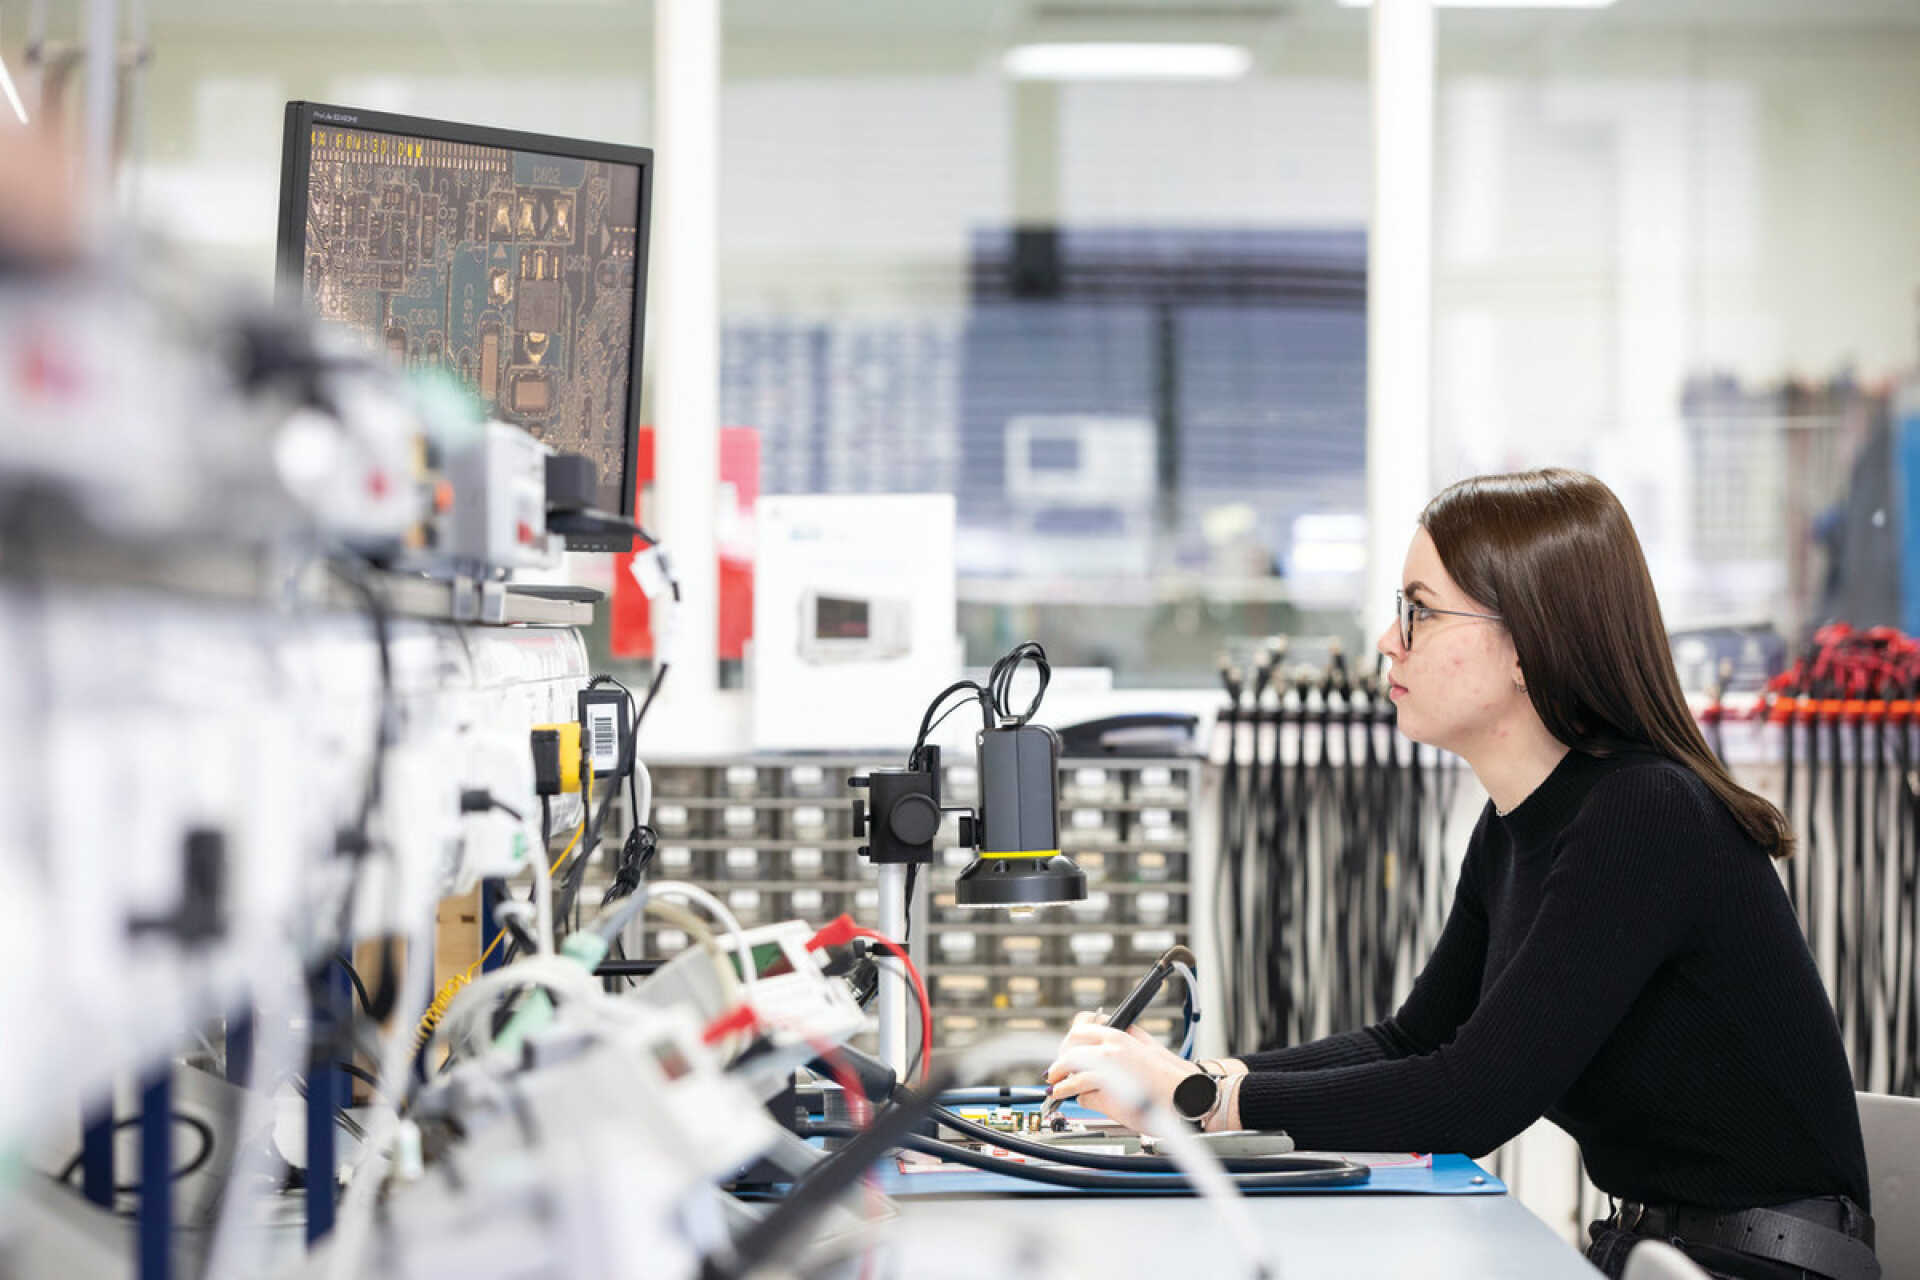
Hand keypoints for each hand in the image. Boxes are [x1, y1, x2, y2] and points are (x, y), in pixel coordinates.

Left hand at [1043, 1010, 1200, 1132]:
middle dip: (1060, 1063)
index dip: (1068, 1043)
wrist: (1187, 1095)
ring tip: (1058, 1091)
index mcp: (1118, 1034)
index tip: (1065, 1051)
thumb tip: (1103, 1044)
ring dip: (1060, 1084)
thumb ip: (1124, 1040)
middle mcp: (1108, 1049)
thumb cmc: (1170, 1076)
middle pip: (1069, 1050)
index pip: (1079, 1029)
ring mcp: (1106, 1071)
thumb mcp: (1146, 1045)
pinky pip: (1082, 1095)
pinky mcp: (1107, 1094)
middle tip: (1056, 1073)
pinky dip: (1079, 1099)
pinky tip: (1080, 1101)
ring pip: (1070, 1072)